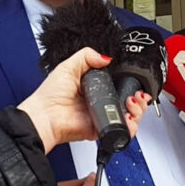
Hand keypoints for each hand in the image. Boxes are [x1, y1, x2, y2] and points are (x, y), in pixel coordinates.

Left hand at [19, 47, 151, 152]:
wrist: (45, 115)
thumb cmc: (50, 95)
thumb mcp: (68, 66)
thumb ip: (87, 56)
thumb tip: (106, 57)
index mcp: (95, 87)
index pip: (120, 85)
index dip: (131, 84)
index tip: (135, 81)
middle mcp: (101, 102)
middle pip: (130, 102)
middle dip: (139, 98)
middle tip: (135, 94)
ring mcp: (102, 116)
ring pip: (130, 116)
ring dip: (137, 110)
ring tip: (131, 102)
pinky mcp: (102, 129)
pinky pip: (121, 130)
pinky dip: (130, 126)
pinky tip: (127, 116)